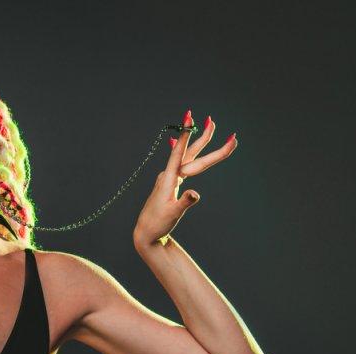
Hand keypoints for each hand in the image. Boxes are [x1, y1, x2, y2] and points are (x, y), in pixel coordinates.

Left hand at [133, 109, 236, 248]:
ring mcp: (168, 178)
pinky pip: (180, 163)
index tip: (188, 118)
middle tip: (210, 120)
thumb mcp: (173, 214)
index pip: (178, 152)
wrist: (146, 233)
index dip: (185, 135)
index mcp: (168, 179)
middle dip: (201, 136)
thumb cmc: (158, 224)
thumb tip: (195, 194)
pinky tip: (177, 142)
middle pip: (187, 152)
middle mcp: (167, 175)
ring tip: (207, 127)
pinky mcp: (169, 183)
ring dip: (198, 143)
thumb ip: (185, 202)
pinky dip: (184, 151)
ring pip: (186, 157)